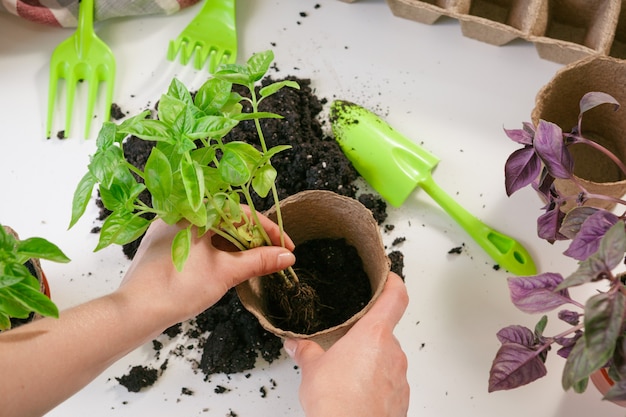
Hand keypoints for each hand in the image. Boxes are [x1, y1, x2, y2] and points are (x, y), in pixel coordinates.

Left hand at [115, 211, 295, 330]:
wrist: (135, 312)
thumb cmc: (178, 288)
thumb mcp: (225, 272)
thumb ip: (258, 261)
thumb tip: (286, 256)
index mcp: (194, 212)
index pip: (241, 212)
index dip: (267, 230)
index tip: (286, 247)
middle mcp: (180, 214)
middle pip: (227, 219)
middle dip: (253, 237)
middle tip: (274, 255)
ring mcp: (169, 230)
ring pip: (212, 231)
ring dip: (236, 245)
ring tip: (256, 262)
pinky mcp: (163, 246)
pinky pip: (198, 240)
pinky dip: (217, 250)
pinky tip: (230, 265)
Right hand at [284, 271, 408, 416]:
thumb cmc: (336, 401)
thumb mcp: (312, 369)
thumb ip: (306, 351)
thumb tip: (295, 344)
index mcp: (373, 334)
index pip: (395, 298)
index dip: (393, 284)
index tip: (389, 279)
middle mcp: (393, 352)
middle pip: (386, 332)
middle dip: (367, 339)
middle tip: (346, 349)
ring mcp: (400, 377)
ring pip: (388, 360)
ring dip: (371, 364)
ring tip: (348, 378)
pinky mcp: (402, 399)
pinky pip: (391, 384)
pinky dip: (377, 386)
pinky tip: (358, 395)